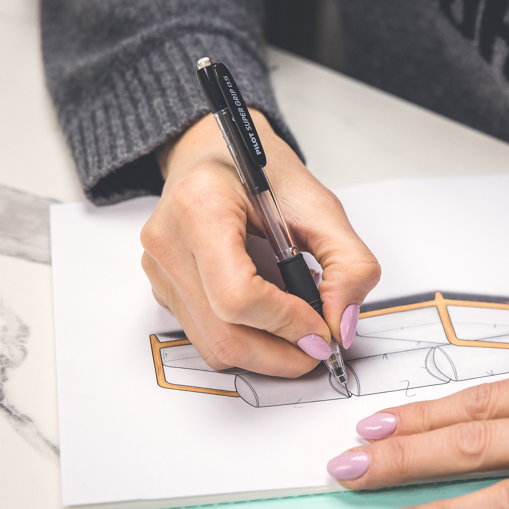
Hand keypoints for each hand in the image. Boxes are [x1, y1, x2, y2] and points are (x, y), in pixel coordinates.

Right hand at [141, 110, 378, 375]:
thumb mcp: (322, 207)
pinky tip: (272, 322)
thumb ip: (349, 265)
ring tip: (300, 333)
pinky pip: (207, 338)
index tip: (322, 329)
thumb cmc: (264, 173)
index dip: (287, 323)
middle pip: (224, 333)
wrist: (218, 152)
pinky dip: (248, 342)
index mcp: (201, 207)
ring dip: (267, 355)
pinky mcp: (164, 289)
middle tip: (319, 347)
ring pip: (215, 346)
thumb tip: (343, 326)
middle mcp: (168, 242)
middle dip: (281, 354)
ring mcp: (160, 270)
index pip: (238, 295)